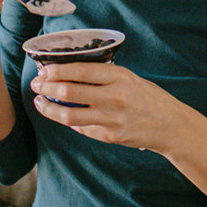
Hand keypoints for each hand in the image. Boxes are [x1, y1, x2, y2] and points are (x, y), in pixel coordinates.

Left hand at [29, 62, 190, 151]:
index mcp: (120, 77)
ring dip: (49, 108)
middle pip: (70, 92)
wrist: (170, 125)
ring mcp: (112, 119)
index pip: (80, 70)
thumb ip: (104, 76)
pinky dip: (68, 120)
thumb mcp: (129, 78)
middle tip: (36, 84)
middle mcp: (115, 97)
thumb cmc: (148, 98)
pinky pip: (82, 128)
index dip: (57, 71)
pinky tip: (60, 114)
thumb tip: (70, 73)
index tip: (43, 70)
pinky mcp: (110, 136)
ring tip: (39, 102)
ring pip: (69, 115)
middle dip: (47, 87)